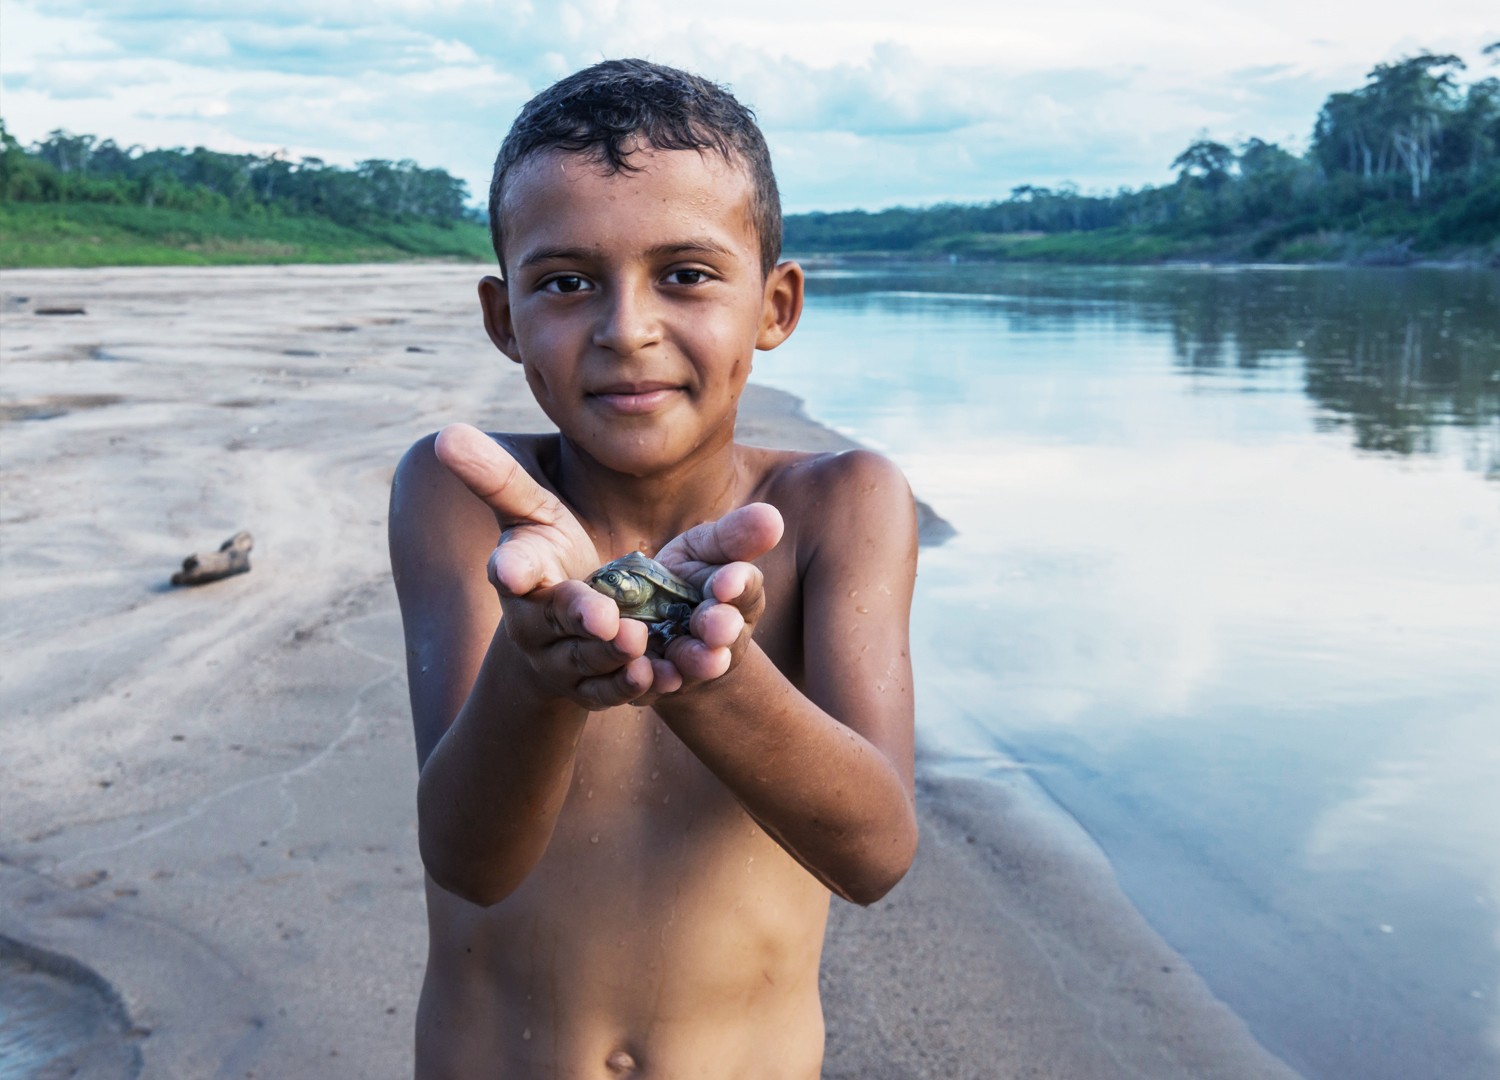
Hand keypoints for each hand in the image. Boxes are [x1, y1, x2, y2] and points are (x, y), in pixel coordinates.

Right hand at [433, 423, 654, 708]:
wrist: (553, 634)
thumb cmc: (544, 558)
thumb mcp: (528, 515)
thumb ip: (498, 479)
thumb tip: (446, 433)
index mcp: (518, 571)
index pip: (510, 566)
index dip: (511, 567)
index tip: (509, 568)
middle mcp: (533, 620)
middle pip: (554, 616)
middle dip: (578, 614)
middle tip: (605, 615)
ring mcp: (559, 659)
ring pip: (584, 659)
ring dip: (610, 653)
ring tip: (635, 640)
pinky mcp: (588, 688)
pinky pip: (608, 691)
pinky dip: (629, 685)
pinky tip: (655, 676)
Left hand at [646, 502, 783, 696]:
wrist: (645, 622)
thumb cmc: (685, 578)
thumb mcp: (705, 549)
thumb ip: (733, 536)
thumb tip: (773, 516)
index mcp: (736, 598)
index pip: (744, 589)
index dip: (737, 586)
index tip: (726, 582)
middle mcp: (720, 636)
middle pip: (724, 633)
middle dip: (720, 628)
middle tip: (716, 627)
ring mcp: (689, 664)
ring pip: (695, 665)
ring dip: (693, 662)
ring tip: (683, 657)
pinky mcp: (656, 683)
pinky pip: (653, 685)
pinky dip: (650, 680)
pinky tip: (643, 671)